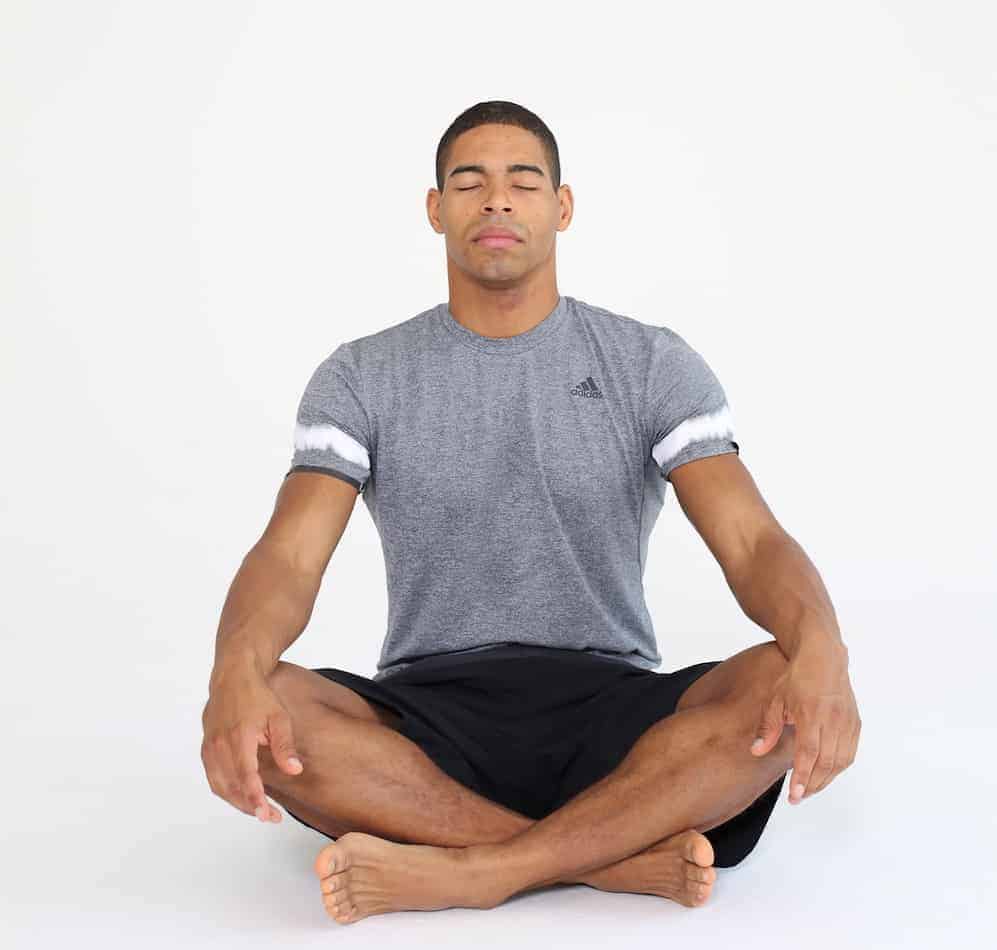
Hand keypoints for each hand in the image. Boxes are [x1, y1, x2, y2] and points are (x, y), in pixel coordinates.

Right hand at [201, 669, 303, 821]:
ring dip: (238, 803)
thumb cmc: (258, 696)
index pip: (246, 776)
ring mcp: (209, 747)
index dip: (255, 798)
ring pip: (220, 786)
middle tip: (271, 817)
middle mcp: (219, 744)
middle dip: (251, 806)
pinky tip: (242, 796)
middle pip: (232, 787)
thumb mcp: (279, 717)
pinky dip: (226, 791)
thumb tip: (295, 770)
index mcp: (239, 736)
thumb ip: (285, 746)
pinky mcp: (205, 749)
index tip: (265, 815)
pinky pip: (213, 778)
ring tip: (260, 810)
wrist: (232, 678)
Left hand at [749, 642, 859, 803]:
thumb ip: (767, 728)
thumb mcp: (775, 699)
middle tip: (797, 798)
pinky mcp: (855, 723)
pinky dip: (838, 768)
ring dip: (825, 780)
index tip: (793, 795)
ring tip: (808, 789)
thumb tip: (756, 751)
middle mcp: (833, 720)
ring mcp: (847, 722)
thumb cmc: (797, 677)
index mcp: (811, 714)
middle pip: (826, 763)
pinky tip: (825, 773)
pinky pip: (849, 753)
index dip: (801, 777)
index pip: (808, 753)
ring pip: (840, 762)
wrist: (823, 657)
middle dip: (811, 785)